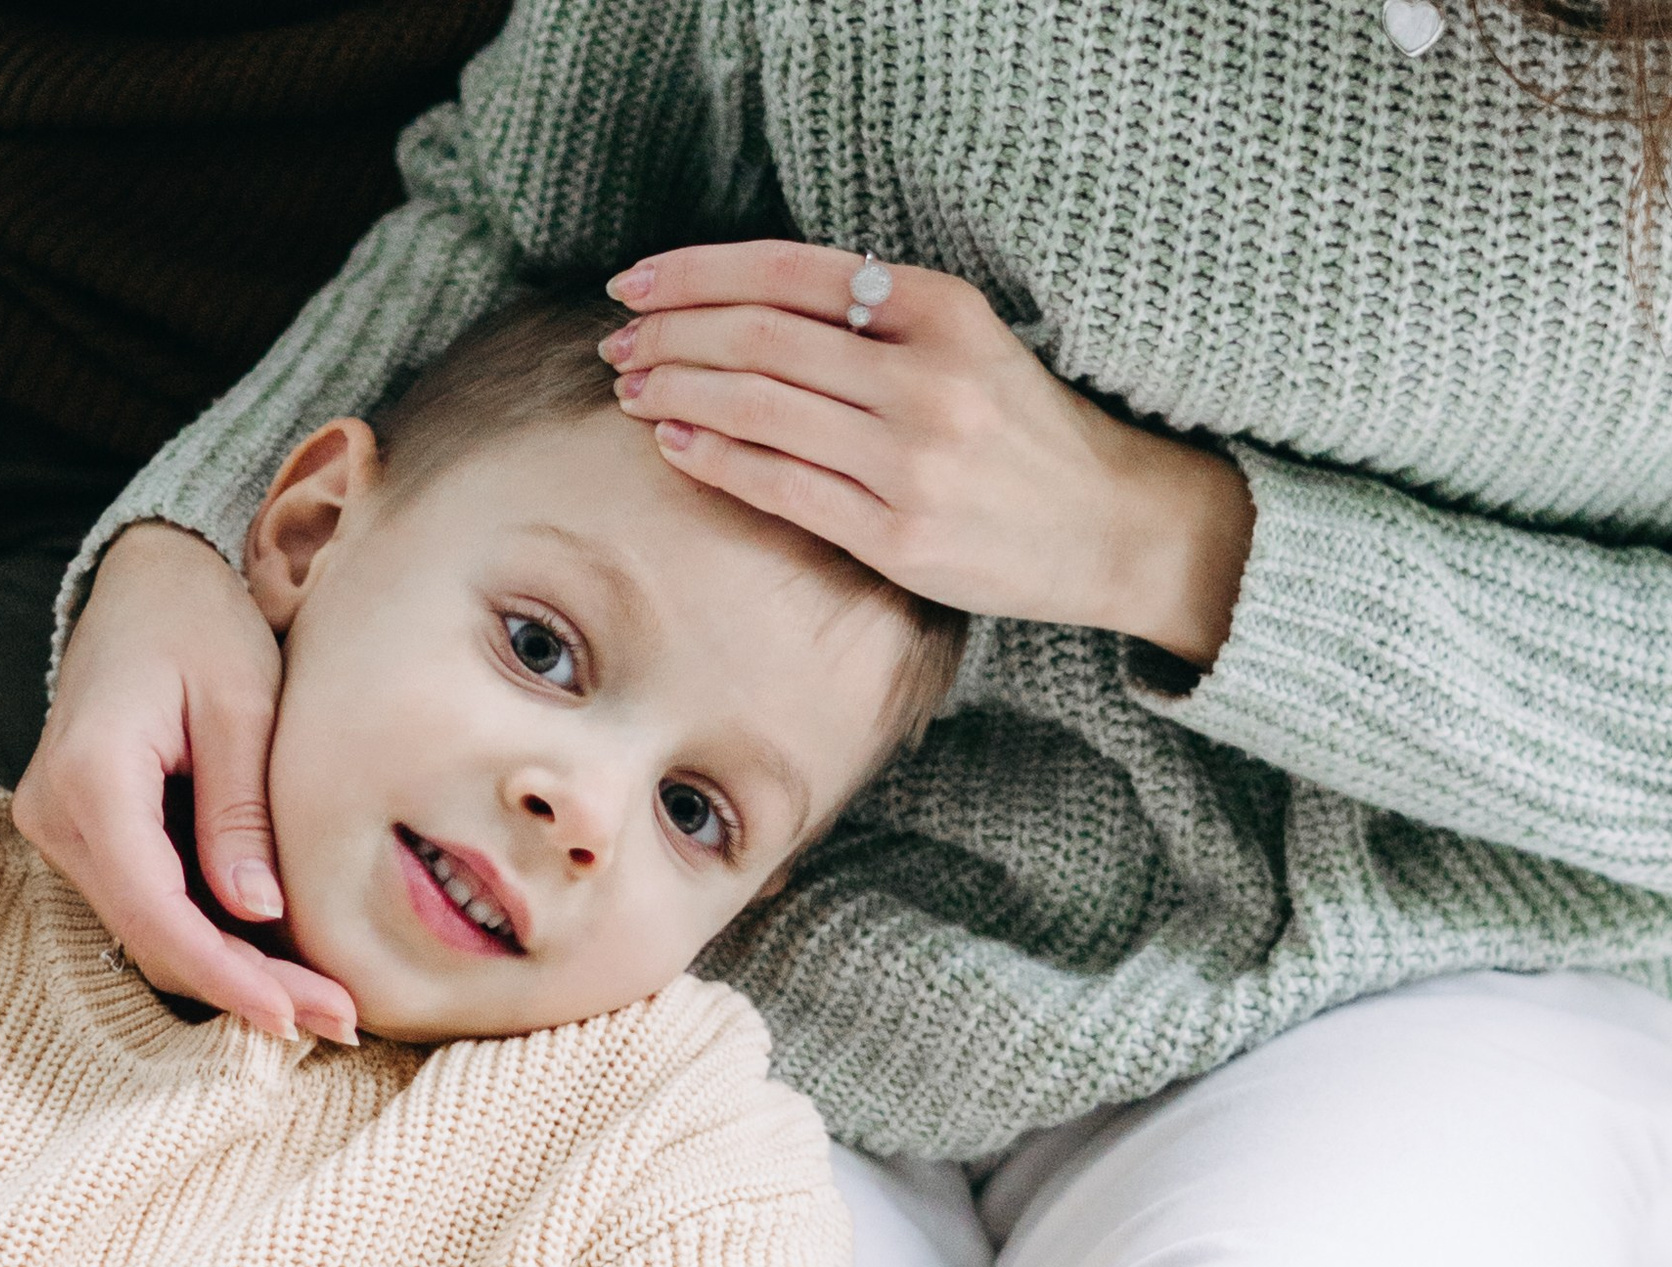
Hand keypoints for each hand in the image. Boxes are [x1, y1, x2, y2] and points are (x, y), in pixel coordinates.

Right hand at [16, 523, 357, 1043]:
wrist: (145, 581)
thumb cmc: (199, 623)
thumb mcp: (241, 703)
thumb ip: (240, 809)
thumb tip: (258, 912)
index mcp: (89, 779)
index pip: (155, 911)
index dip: (227, 975)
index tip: (297, 1012)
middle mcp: (53, 816)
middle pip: (150, 937)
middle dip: (243, 987)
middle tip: (339, 1016)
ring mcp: (59, 829)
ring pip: (147, 932)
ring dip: (231, 971)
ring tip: (321, 1000)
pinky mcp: (83, 834)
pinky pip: (147, 904)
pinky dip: (210, 937)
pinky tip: (278, 961)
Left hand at [601, 240, 1255, 666]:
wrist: (1109, 525)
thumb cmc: (1018, 429)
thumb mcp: (964, 341)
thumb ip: (870, 316)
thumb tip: (736, 302)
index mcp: (944, 310)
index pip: (791, 272)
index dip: (697, 272)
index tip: (636, 282)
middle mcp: (928, 377)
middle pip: (762, 337)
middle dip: (673, 333)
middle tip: (619, 341)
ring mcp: (912, 458)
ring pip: (761, 407)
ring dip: (678, 391)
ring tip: (631, 387)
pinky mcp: (898, 532)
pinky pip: (779, 485)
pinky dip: (714, 456)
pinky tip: (672, 441)